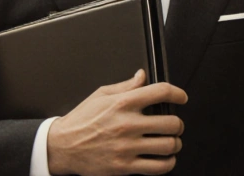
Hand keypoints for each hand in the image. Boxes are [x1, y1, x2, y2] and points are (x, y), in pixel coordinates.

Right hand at [47, 69, 187, 175]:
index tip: (182, 97)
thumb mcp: (101, 95)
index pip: (161, 91)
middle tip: (175, 125)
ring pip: (168, 146)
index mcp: (123, 104)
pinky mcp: (124, 167)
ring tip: (172, 141)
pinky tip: (166, 158)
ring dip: (175, 143)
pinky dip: (168, 163)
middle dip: (178, 124)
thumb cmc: (80, 121)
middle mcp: (127, 125)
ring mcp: (127, 148)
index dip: (178, 93)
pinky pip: (158, 167)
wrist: (62, 147)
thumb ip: (126, 86)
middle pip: (171, 123)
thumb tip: (142, 76)